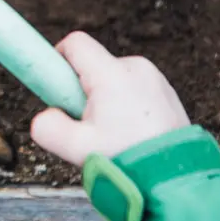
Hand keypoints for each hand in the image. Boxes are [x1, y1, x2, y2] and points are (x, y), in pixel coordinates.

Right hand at [30, 31, 190, 165]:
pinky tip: (130, 133)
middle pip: (92, 64)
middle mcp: (135, 67)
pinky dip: (125, 105)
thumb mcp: (75, 148)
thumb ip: (46, 127)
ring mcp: (154, 78)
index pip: (74, 43)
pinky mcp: (166, 91)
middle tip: (86, 124)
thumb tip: (44, 116)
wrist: (175, 177)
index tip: (55, 86)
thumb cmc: (129, 160)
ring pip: (112, 78)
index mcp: (112, 74)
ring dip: (104, 99)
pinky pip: (132, 88)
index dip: (57, 59)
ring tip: (113, 133)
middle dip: (82, 90)